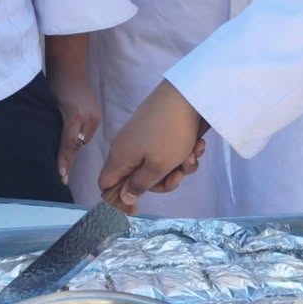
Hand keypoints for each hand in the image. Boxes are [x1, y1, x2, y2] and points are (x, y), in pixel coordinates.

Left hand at [50, 66, 101, 189]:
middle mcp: (89, 117)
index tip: (61, 178)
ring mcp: (95, 116)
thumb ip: (50, 127)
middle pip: (77, 145)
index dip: (64, 161)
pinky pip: (87, 134)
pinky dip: (79, 141)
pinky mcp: (97, 115)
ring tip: (63, 166)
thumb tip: (46, 150)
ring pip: (83, 141)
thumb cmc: (54, 83)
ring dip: (73, 150)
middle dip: (68, 161)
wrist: (69, 67)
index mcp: (75, 114)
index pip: (69, 144)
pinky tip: (70, 148)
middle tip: (60, 179)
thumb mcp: (49, 106)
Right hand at [98, 81, 209, 208]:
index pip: (106, 184)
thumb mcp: (158, 167)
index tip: (138, 208)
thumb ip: (140, 185)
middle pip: (137, 178)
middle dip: (162, 181)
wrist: (186, 95)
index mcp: (120, 157)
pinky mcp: (156, 129)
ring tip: (192, 156)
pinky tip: (196, 145)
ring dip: (177, 166)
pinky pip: (165, 150)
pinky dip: (181, 152)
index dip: (119, 199)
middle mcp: (127, 147)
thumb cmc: (170, 134)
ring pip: (156, 165)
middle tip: (179, 175)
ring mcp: (142, 137)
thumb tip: (124, 197)